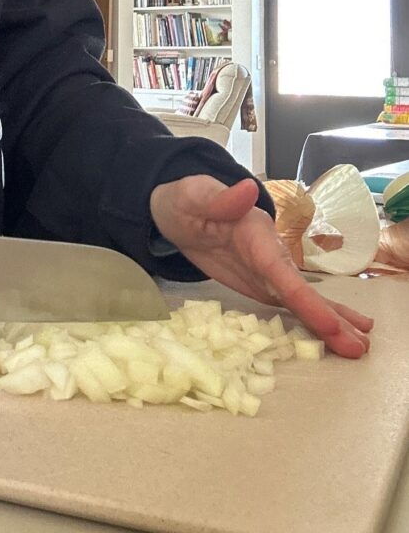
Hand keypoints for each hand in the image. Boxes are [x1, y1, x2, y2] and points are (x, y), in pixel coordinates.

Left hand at [150, 175, 373, 358]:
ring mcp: (266, 270)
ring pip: (302, 299)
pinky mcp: (259, 282)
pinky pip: (288, 304)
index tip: (330, 323)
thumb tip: (247, 189)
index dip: (306, 299)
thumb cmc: (185, 201)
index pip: (282, 271)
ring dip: (330, 322)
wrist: (177, 210)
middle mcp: (269, 253)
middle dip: (330, 317)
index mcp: (256, 233)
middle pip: (301, 289)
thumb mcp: (194, 195)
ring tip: (360, 347)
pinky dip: (311, 320)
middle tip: (360, 347)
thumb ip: (220, 198)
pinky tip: (333, 334)